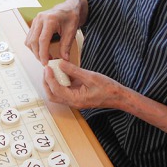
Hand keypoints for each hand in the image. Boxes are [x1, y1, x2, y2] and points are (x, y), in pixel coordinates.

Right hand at [25, 0, 86, 63]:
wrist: (68, 8)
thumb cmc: (70, 16)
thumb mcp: (71, 31)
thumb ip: (66, 45)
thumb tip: (64, 58)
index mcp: (50, 20)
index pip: (42, 40)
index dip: (43, 53)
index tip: (45, 62)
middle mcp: (40, 19)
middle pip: (33, 41)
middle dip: (38, 54)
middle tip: (46, 62)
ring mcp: (35, 21)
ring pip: (29, 40)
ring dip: (35, 51)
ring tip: (44, 57)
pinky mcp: (34, 24)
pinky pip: (29, 38)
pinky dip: (33, 46)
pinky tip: (41, 50)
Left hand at [44, 59, 166, 134]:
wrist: (119, 97)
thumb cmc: (108, 88)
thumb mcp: (90, 76)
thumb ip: (74, 70)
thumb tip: (60, 63)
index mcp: (76, 99)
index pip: (56, 89)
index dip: (49, 78)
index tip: (48, 67)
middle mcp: (73, 102)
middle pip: (52, 95)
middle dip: (47, 82)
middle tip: (47, 68)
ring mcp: (74, 100)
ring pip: (57, 93)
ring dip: (52, 82)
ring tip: (52, 69)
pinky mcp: (77, 96)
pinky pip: (64, 90)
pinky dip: (60, 82)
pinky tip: (62, 71)